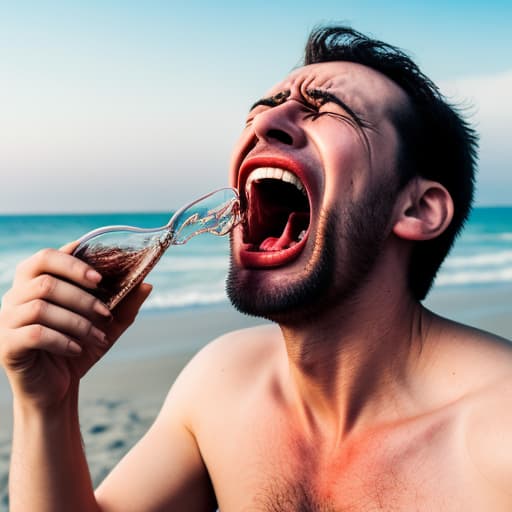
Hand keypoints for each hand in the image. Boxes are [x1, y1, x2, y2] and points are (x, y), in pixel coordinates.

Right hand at [0, 242, 151, 408]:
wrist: (57, 389)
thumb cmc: (78, 348)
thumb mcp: (107, 325)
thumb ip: (125, 304)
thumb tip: (148, 284)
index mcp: (35, 282)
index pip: (47, 256)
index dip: (73, 262)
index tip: (100, 276)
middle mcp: (15, 296)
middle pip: (45, 280)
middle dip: (82, 296)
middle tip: (106, 311)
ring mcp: (6, 320)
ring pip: (41, 307)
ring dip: (77, 322)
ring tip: (97, 337)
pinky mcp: (7, 345)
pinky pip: (35, 334)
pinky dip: (62, 340)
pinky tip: (77, 349)